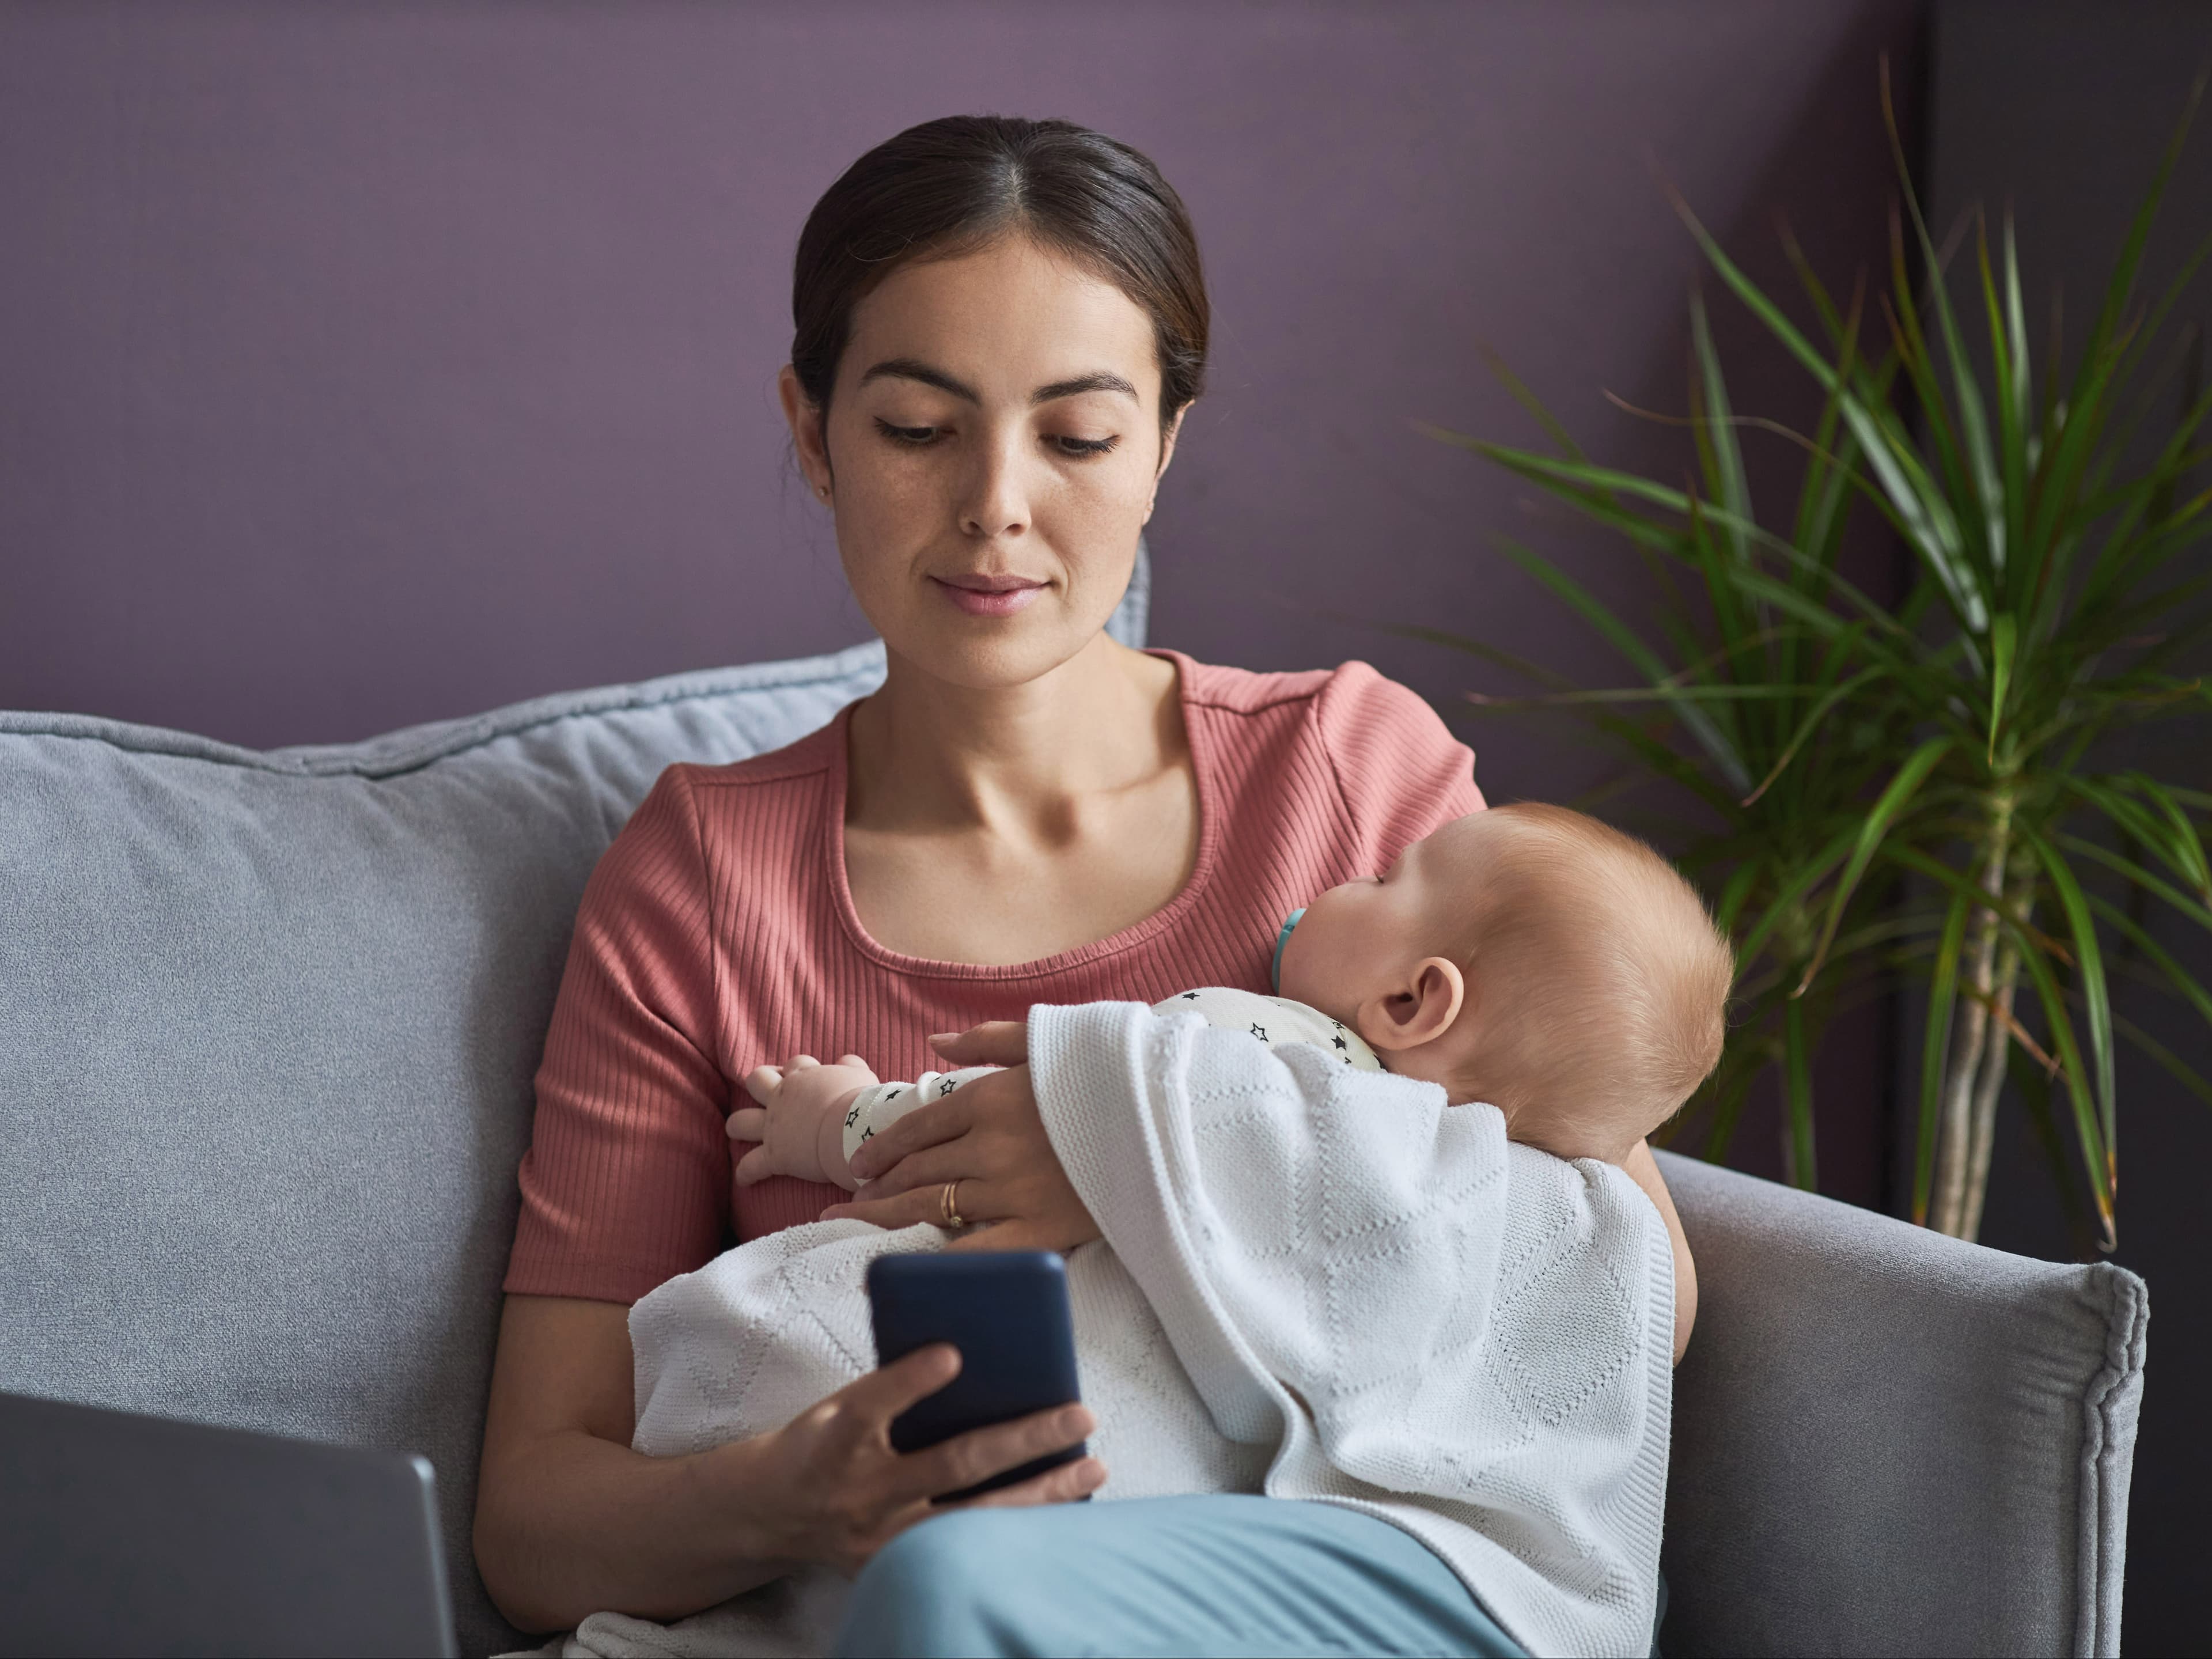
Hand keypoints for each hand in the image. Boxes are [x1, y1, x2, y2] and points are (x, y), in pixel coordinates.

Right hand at [724, 1342, 1105, 1576]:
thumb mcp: (838, 1404)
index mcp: (837, 1437)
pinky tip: (1063, 1508)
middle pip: (950, 1465)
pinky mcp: (896, 1569)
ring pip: (973, 1518)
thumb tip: (970, 1354)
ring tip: (1094, 1466)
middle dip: (1022, 1440)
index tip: (954, 1353)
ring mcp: (883, 1537)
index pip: (872, 1406)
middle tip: (1080, 1413)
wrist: (769, 1513)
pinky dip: (1019, 1531)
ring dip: (1041, 1494)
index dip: (911, 1380)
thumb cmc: (821, 1441)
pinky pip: (970, 1550)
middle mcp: (863, 1490)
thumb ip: (893, 1387)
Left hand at [729, 1053, 877, 1187]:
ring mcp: (774, 1126)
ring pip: (741, 1121)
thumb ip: (851, 1066)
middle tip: (769, 1094)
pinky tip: (744, 1180)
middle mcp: (782, 1097)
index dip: (799, 1070)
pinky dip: (746, 1172)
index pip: (795, 1064)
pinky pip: (751, 1166)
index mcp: (804, 1076)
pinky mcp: (774, 1154)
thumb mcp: (860, 1076)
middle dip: (760, 1084)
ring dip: (739, 1124)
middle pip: (757, 1080)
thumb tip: (844, 1062)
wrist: (853, 1130)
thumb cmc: (860, 1102)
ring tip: (738, 1131)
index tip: (806, 1078)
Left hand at [821, 1022, 1100, 1254]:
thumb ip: (987, 1041)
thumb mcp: (1050, 1043)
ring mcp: (1010, 1192)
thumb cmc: (1111, 1078)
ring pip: (929, 1207)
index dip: (881, 1148)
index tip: (860, 1165)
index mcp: (988, 1098)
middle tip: (854, 1198)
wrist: (1172, 1122)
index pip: (916, 1127)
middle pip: (916, 1170)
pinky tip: (905, 1264)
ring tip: (862, 1222)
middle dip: (878, 1185)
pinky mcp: (1037, 1231)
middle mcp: (989, 1147)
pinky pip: (971, 1251)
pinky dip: (933, 1259)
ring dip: (889, 1215)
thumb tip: (932, 1043)